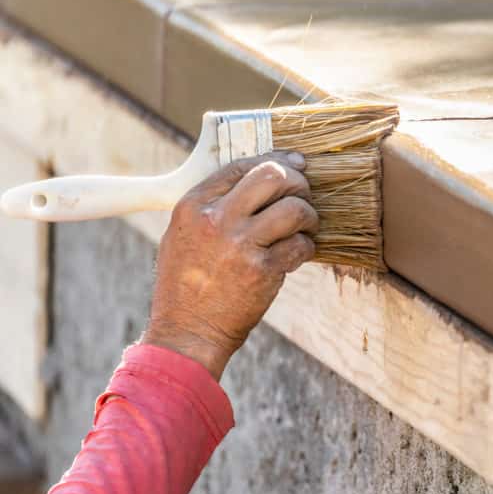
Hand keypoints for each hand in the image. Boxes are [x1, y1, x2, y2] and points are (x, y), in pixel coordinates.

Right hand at [141, 151, 317, 379]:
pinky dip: (306, 247)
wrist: (188, 332)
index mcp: (193, 206)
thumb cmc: (186, 285)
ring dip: (309, 216)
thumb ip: (212, 206)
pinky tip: (299, 253)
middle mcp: (217, 219)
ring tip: (306, 227)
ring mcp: (241, 244)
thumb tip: (253, 180)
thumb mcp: (182, 236)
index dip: (275, 161)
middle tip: (305, 196)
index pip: (242, 166)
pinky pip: (301, 245)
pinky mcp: (263, 270)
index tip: (295, 164)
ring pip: (295, 209)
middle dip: (298, 183)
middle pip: (273, 176)